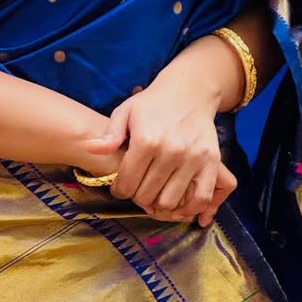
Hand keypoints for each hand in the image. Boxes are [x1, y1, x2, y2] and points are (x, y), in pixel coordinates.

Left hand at [82, 41, 241, 225]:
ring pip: (170, 202)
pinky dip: (189, 209)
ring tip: (154, 197)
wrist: (189, 92)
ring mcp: (193, 158)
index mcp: (146, 140)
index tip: (120, 187)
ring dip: (159, 206)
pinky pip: (201, 197)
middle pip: (147, 196)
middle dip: (137, 198)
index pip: (127, 183)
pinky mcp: (211, 163)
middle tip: (137, 190)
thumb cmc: (153, 104)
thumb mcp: (126, 112)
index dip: (119, 190)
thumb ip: (109, 134)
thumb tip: (90, 148)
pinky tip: (178, 206)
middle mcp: (170, 151)